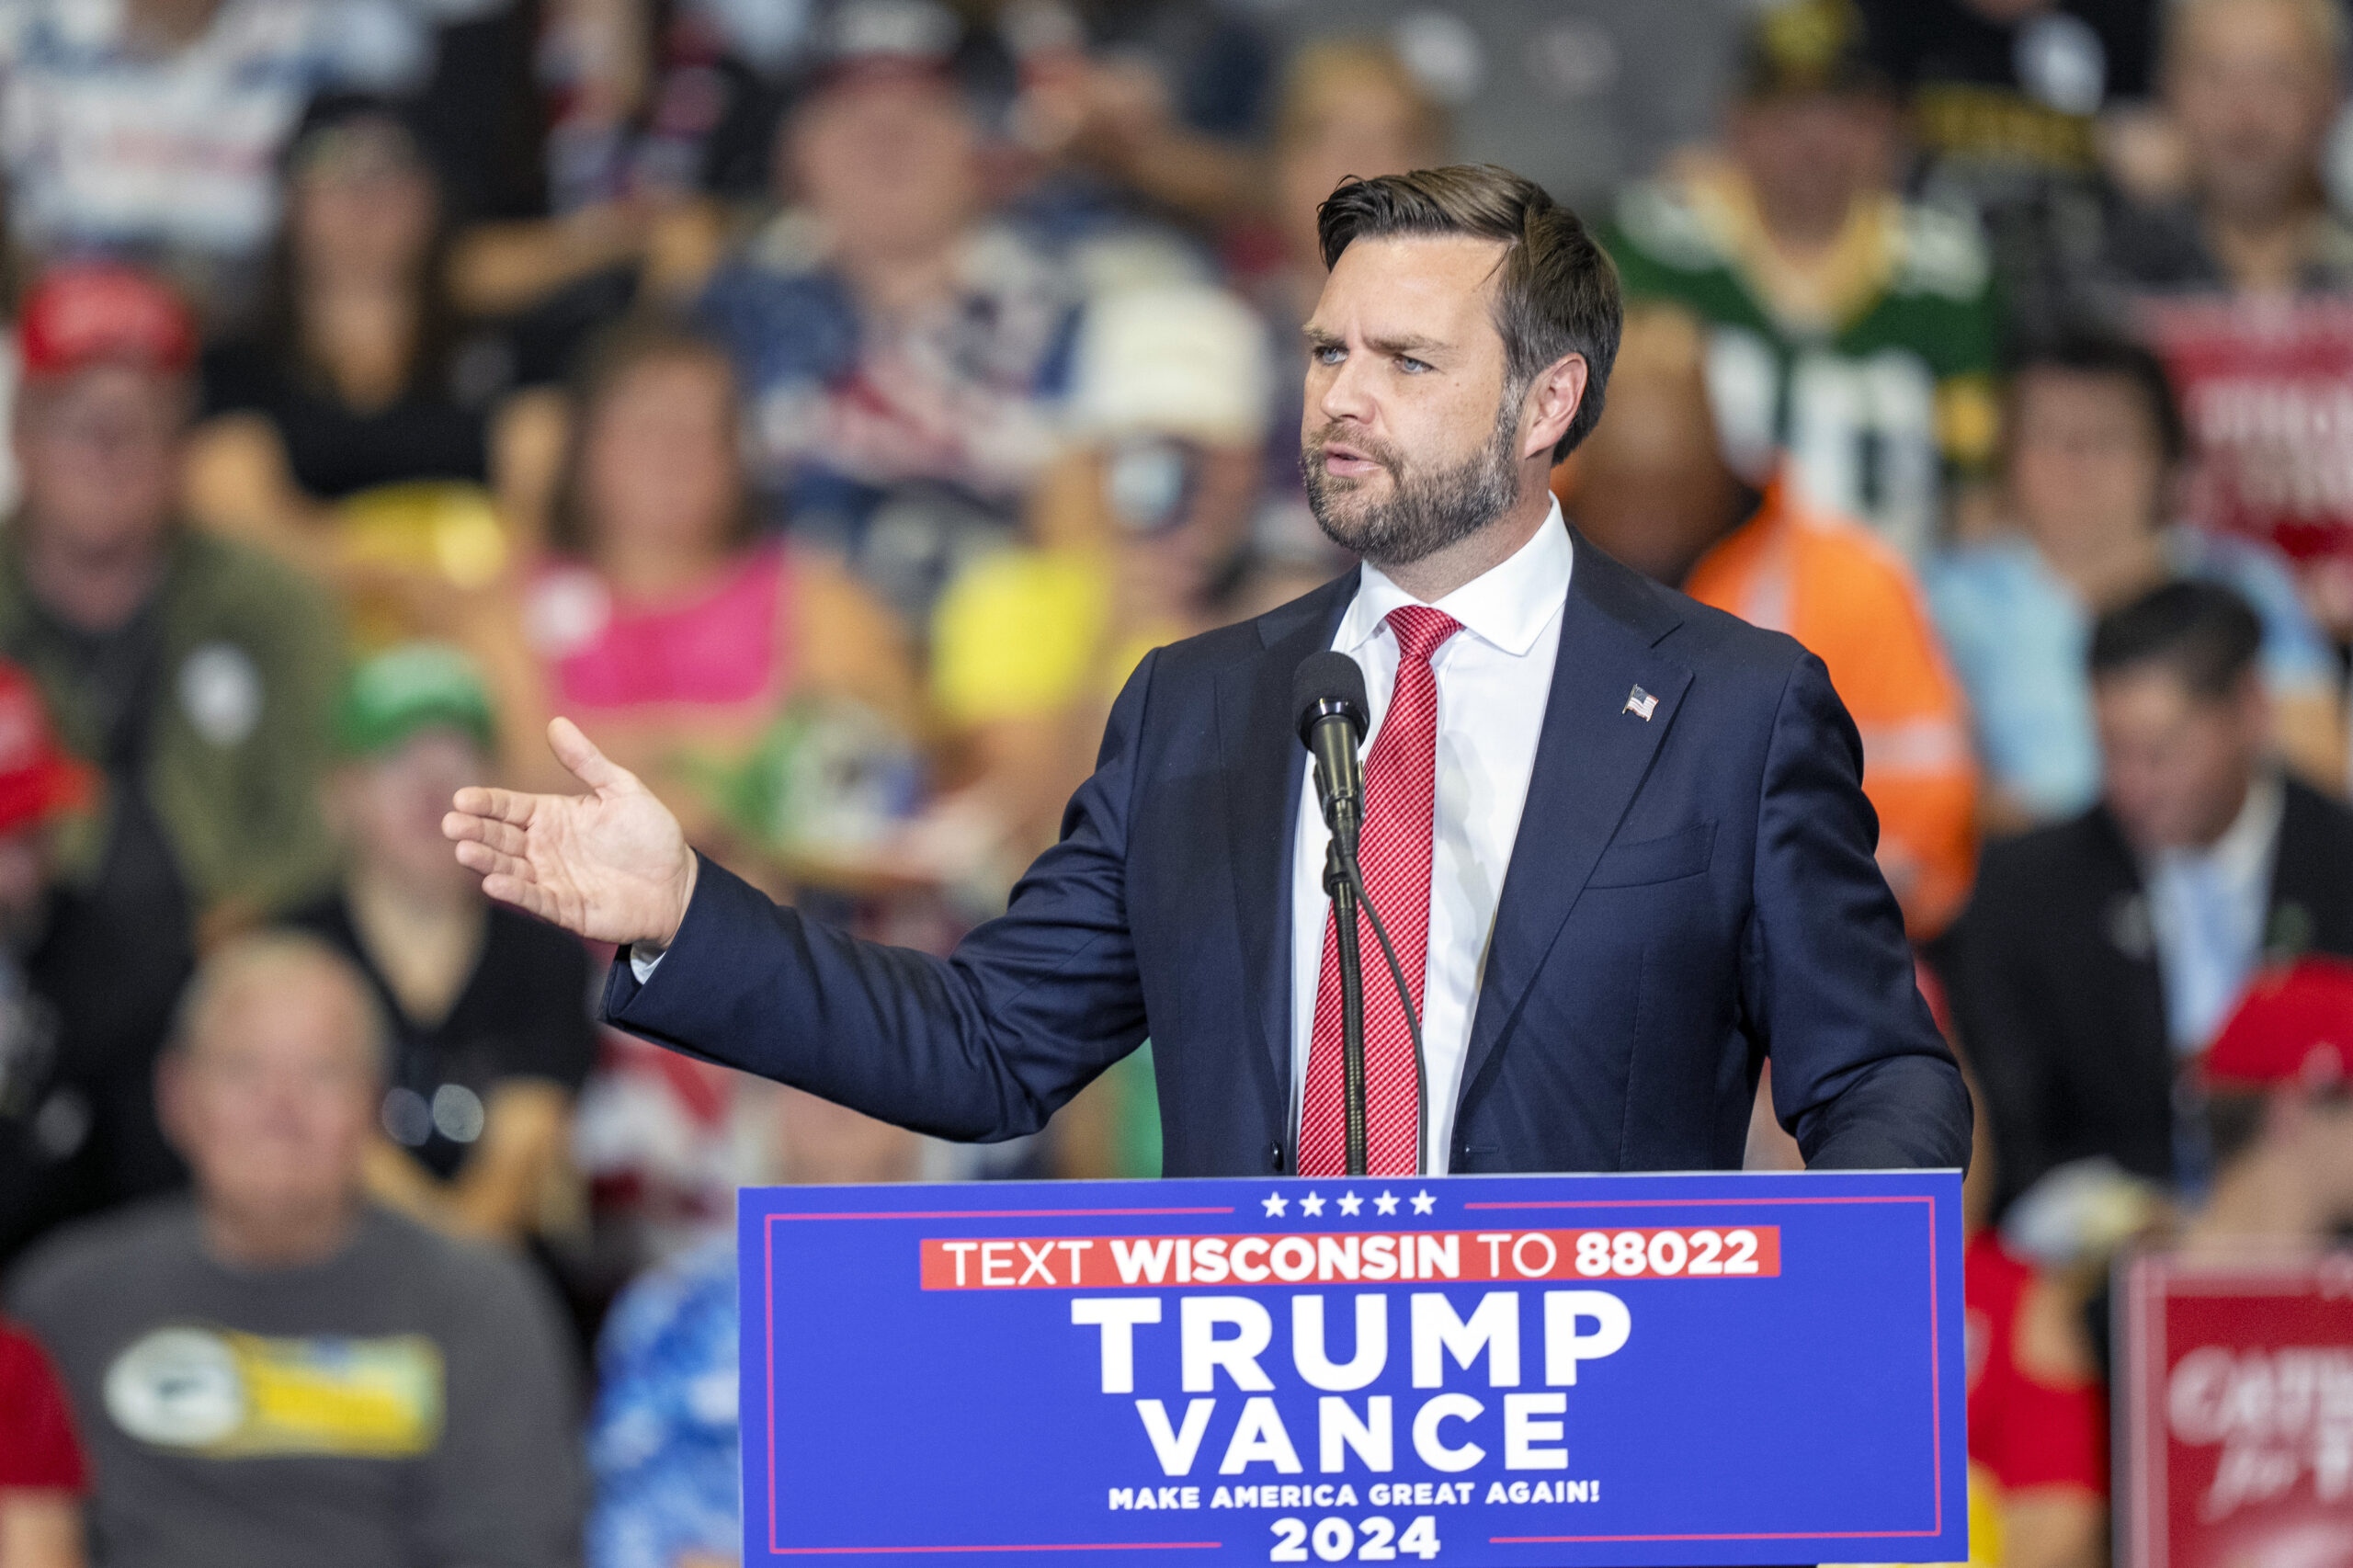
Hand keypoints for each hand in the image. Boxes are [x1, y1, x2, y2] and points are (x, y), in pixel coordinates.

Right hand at [443, 718, 698, 947]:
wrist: (678, 883)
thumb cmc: (649, 834)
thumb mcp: (622, 790)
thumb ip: (587, 762)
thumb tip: (555, 723)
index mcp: (551, 815)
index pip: (509, 807)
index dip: (485, 803)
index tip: (461, 798)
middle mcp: (543, 847)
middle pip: (500, 837)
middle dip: (475, 830)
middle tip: (451, 823)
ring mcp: (551, 878)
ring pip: (509, 868)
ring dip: (486, 860)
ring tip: (464, 850)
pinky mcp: (564, 908)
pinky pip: (535, 900)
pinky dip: (515, 892)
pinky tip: (494, 883)